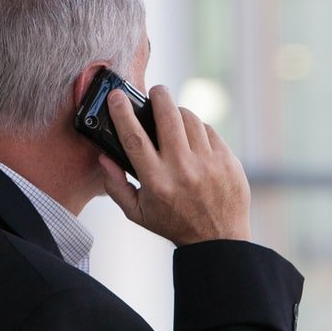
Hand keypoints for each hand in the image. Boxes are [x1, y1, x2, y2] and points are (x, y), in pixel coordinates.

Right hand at [99, 85, 250, 245]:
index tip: (116, 96)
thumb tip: (104, 157)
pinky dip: (198, 129)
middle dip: (159, 96)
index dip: (122, 113)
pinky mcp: (227, 160)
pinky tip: (193, 138)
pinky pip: (209, 130)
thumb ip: (116, 186)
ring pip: (190, 118)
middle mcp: (182, 169)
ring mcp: (208, 163)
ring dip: (178, 112)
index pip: (134, 138)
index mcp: (156, 181)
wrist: (219, 239)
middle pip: (168, 116)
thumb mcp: (137, 213)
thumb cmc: (173, 223)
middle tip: (156, 91)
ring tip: (173, 118)